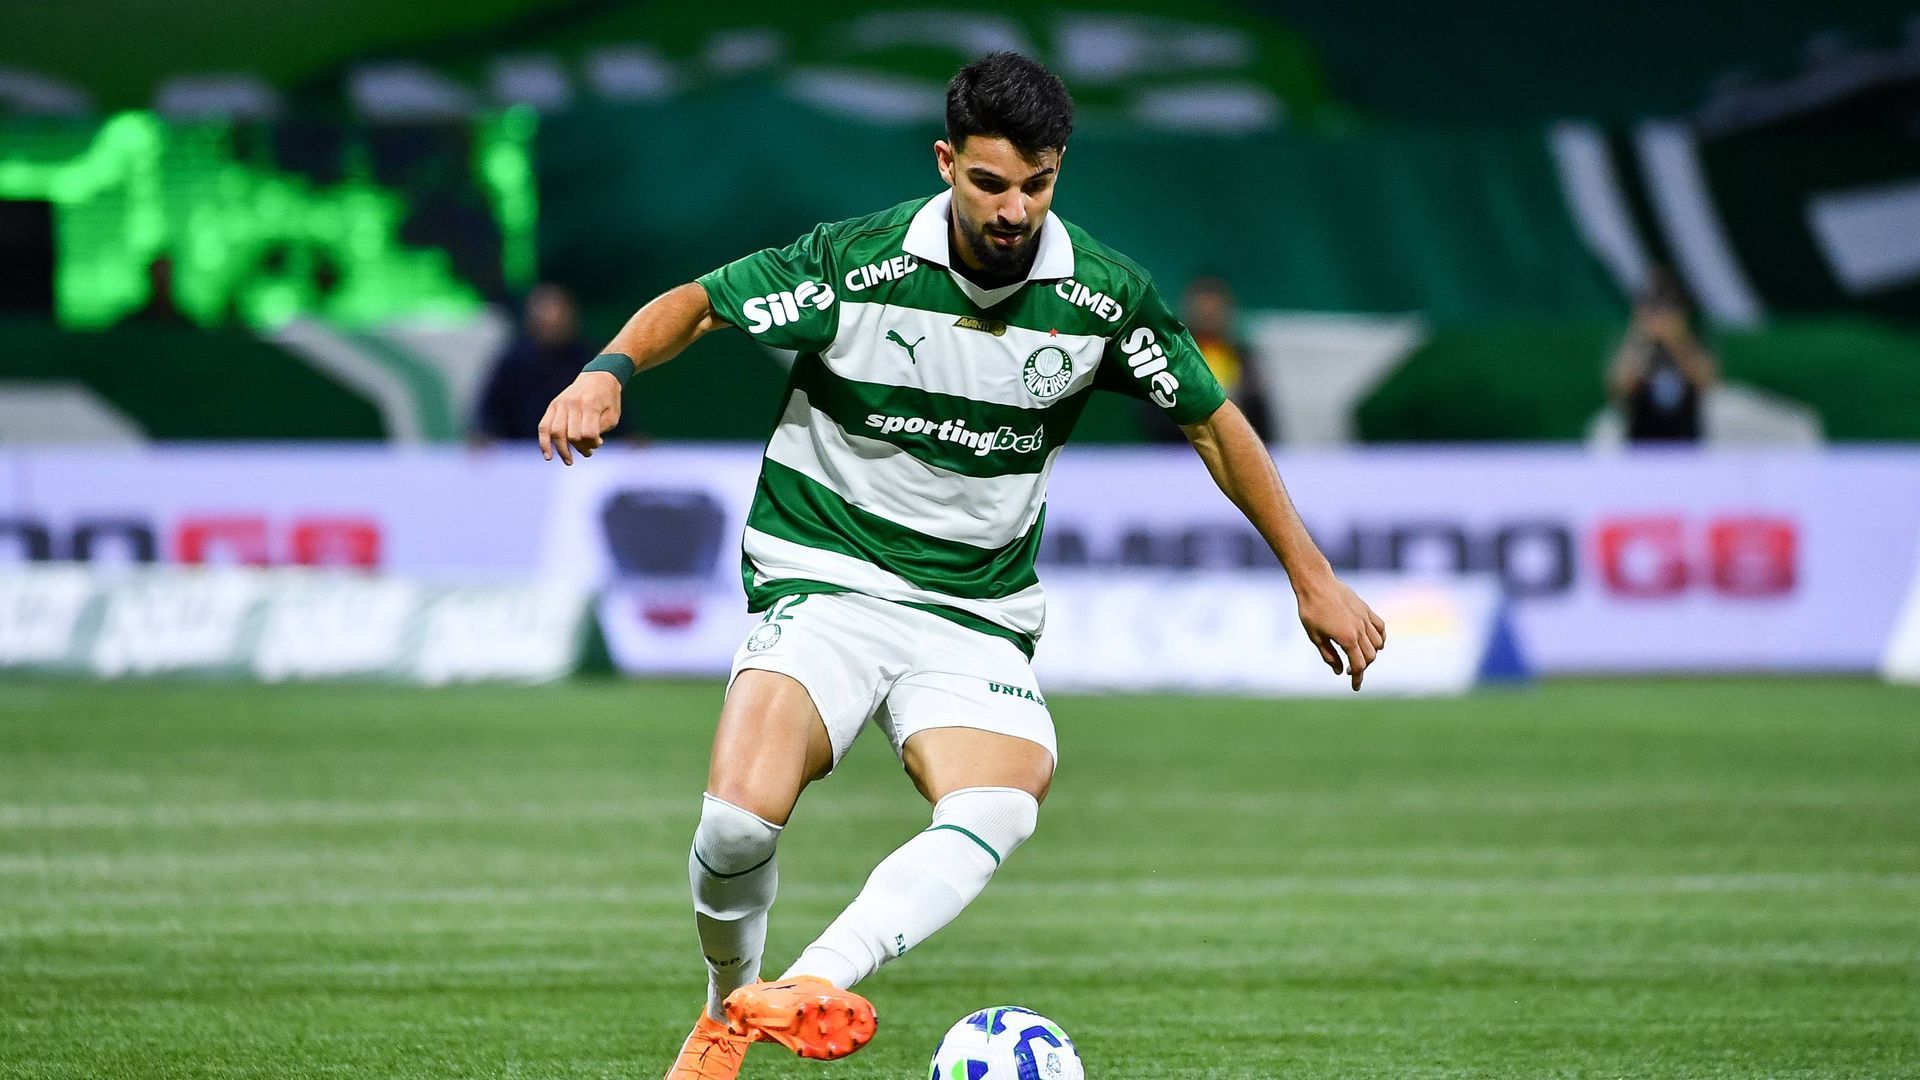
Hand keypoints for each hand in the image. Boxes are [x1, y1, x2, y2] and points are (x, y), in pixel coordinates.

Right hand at [537, 372, 623, 464]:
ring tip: (569, 461)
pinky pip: (544, 426)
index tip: (599, 443)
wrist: (599, 376)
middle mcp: (573, 403)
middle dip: (581, 448)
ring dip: (562, 451)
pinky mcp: (553, 405)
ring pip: (556, 433)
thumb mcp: (613, 415)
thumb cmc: (609, 399)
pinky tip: (548, 456)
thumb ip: (600, 430)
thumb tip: (588, 444)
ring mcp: (561, 404)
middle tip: (588, 452)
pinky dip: (544, 442)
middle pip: (572, 435)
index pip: (588, 433)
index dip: (593, 444)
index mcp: (590, 404)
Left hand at [1295, 571, 1386, 690]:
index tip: (1355, 687)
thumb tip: (1340, 671)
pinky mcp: (1366, 609)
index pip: (1359, 665)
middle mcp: (1360, 630)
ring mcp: (1365, 619)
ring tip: (1358, 654)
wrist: (1316, 583)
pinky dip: (1380, 637)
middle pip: (1370, 657)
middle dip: (1363, 667)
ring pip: (1378, 643)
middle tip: (1350, 669)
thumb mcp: (1315, 637)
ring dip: (1371, 653)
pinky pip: (1380, 627)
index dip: (1357, 678)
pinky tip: (1374, 641)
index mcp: (1347, 639)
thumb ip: (1329, 655)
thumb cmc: (1311, 610)